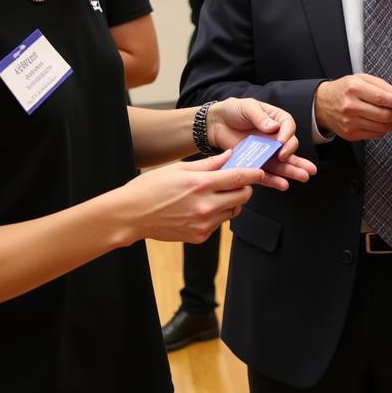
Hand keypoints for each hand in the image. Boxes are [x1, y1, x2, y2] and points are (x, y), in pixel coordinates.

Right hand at [122, 153, 265, 242]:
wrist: (131, 215)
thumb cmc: (151, 187)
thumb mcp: (179, 168)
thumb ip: (209, 164)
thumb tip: (230, 156)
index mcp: (201, 184)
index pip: (240, 177)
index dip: (254, 174)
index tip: (260, 171)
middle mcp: (206, 206)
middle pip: (243, 196)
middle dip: (243, 187)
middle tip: (233, 182)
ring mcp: (204, 224)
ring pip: (234, 210)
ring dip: (231, 202)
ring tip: (213, 195)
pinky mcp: (200, 236)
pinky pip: (220, 223)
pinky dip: (217, 215)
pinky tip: (200, 209)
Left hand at [207, 97, 315, 186]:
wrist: (216, 123)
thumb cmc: (233, 110)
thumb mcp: (248, 107)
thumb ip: (260, 117)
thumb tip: (273, 127)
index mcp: (277, 120)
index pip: (288, 127)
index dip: (287, 135)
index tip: (281, 141)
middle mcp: (275, 137)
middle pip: (290, 148)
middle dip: (298, 159)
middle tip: (306, 168)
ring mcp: (266, 151)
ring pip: (282, 163)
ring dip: (292, 171)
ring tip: (303, 177)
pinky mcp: (256, 162)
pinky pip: (266, 172)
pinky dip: (273, 179)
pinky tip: (282, 184)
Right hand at [314, 74, 391, 141]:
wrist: (322, 104)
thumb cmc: (344, 89)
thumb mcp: (361, 79)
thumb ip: (383, 86)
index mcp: (354, 88)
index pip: (383, 98)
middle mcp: (351, 106)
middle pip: (384, 114)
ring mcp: (350, 122)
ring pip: (382, 127)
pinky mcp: (350, 134)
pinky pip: (375, 134)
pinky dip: (386, 129)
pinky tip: (388, 123)